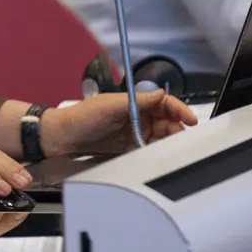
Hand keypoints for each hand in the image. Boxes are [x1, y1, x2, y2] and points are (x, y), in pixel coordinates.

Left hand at [36, 91, 195, 159]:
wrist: (61, 139)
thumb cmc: (80, 116)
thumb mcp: (109, 105)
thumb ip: (136, 101)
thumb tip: (159, 93)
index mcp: (133, 102)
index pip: (163, 103)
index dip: (179, 109)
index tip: (190, 119)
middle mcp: (136, 117)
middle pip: (166, 122)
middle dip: (177, 129)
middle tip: (183, 139)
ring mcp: (133, 134)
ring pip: (160, 138)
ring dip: (168, 143)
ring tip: (174, 150)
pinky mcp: (128, 150)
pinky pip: (148, 151)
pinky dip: (156, 154)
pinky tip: (160, 158)